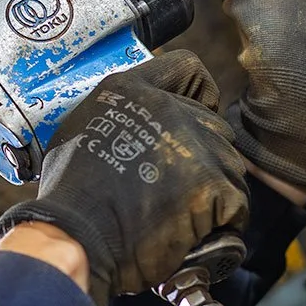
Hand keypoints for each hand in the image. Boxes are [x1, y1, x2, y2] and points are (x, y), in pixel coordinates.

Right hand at [0, 51, 249, 305]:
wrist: (77, 238)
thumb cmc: (68, 198)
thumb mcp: (76, 132)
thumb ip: (113, 117)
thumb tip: (130, 129)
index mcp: (131, 90)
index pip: (186, 68)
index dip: (197, 94)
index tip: (191, 119)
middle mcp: (169, 110)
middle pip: (214, 125)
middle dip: (202, 155)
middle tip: (176, 186)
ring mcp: (195, 147)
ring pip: (229, 165)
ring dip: (212, 190)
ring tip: (180, 214)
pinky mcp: (213, 185)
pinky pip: (236, 203)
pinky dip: (221, 221)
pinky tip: (194, 232)